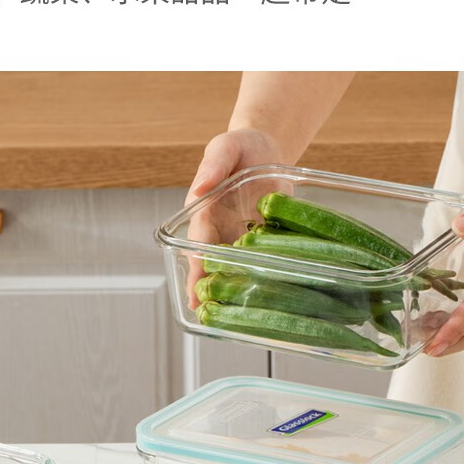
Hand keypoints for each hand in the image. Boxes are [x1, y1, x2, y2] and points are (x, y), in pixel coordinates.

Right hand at [185, 128, 285, 305]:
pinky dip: (263, 279)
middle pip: (211, 264)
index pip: (197, 241)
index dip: (196, 263)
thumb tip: (201, 187)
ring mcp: (240, 240)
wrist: (266, 150)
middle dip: (207, 287)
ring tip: (231, 317)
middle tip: (206, 312)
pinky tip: (268, 300)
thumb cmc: (240, 147)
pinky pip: (261, 262)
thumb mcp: (226, 146)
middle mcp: (219, 232)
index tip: (195, 283)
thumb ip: (214, 164)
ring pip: (234, 269)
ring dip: (233, 291)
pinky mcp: (262, 241)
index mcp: (204, 212)